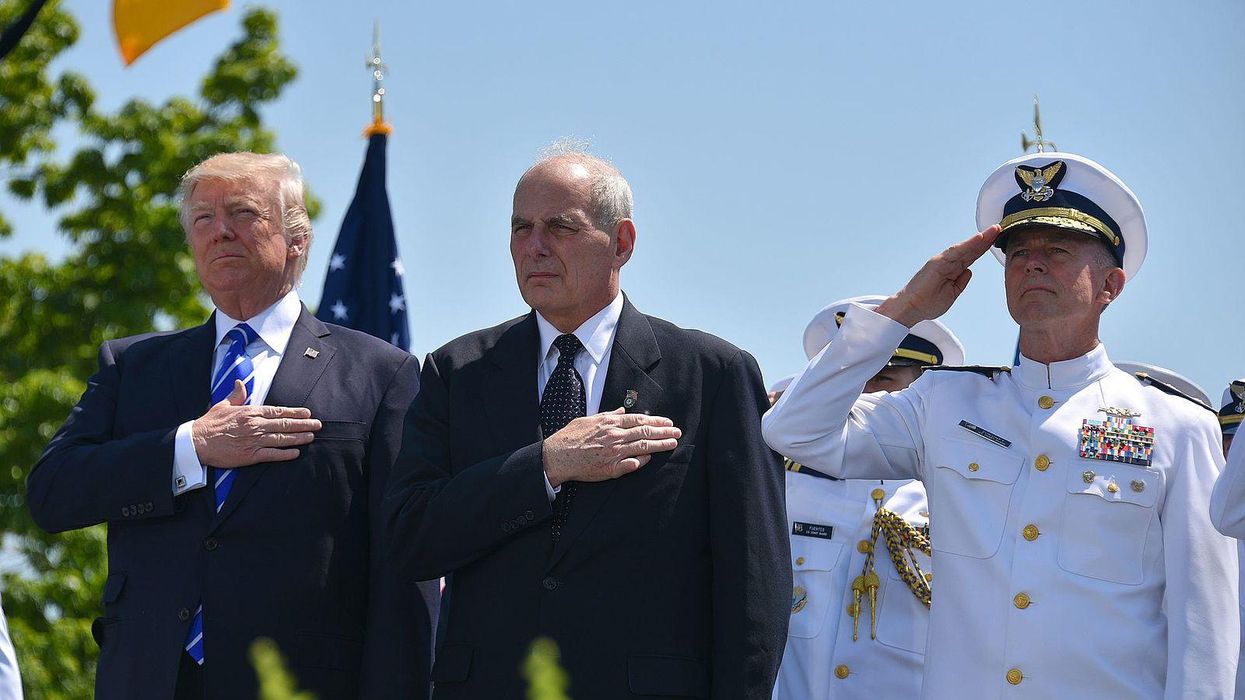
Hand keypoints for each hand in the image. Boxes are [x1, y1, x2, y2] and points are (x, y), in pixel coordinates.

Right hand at [191, 380, 321, 467]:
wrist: (197, 442)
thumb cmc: (209, 424)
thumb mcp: (223, 405)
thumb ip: (236, 395)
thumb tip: (242, 383)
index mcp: (250, 412)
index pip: (278, 411)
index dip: (294, 412)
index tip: (307, 413)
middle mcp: (255, 425)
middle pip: (284, 424)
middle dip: (303, 424)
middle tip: (317, 424)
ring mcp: (254, 441)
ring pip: (281, 438)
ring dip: (299, 438)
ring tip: (311, 437)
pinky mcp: (250, 455)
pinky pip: (272, 454)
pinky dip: (285, 453)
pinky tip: (296, 452)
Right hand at [543, 408, 681, 486]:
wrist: (557, 456)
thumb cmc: (570, 437)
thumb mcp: (589, 419)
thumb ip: (608, 415)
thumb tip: (622, 411)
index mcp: (610, 423)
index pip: (639, 420)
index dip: (656, 421)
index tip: (667, 422)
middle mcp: (615, 437)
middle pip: (645, 433)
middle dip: (664, 432)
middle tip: (677, 432)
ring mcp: (614, 453)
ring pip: (642, 447)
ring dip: (660, 445)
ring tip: (673, 443)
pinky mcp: (610, 468)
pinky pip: (632, 464)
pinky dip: (642, 461)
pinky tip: (651, 458)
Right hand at [876, 225, 1001, 326]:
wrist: (910, 308)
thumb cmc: (927, 303)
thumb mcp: (952, 293)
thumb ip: (961, 282)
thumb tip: (968, 271)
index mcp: (951, 270)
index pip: (971, 257)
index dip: (983, 248)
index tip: (996, 240)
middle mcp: (947, 262)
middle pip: (970, 250)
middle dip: (985, 240)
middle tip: (999, 228)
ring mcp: (941, 261)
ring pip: (965, 248)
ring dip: (980, 239)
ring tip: (994, 230)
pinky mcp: (937, 263)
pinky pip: (956, 252)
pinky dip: (968, 245)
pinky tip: (980, 238)